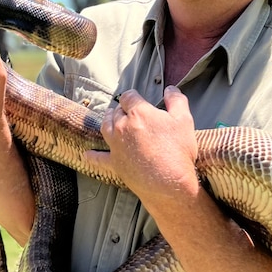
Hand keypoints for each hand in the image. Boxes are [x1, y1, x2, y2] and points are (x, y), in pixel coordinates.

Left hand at [85, 86, 199, 201]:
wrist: (168, 183)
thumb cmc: (177, 151)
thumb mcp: (184, 121)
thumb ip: (176, 101)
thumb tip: (170, 89)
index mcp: (138, 113)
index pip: (129, 97)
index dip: (132, 96)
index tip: (135, 97)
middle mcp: (122, 126)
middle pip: (117, 111)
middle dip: (122, 109)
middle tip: (126, 110)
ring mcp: (116, 145)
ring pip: (105, 126)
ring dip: (107, 120)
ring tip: (110, 118)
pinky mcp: (114, 162)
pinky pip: (99, 157)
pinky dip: (93, 155)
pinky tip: (87, 154)